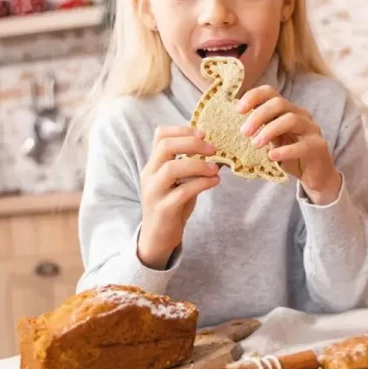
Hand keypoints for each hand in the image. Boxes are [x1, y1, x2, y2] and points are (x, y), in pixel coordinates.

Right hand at [138, 126, 219, 269]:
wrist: (158, 238)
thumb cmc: (172, 205)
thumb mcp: (180, 181)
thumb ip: (191, 165)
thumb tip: (217, 150)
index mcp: (153, 164)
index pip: (160, 135)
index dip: (182, 129)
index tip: (203, 134)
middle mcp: (150, 174)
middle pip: (165, 146)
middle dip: (191, 143)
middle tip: (212, 148)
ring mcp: (154, 192)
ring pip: (171, 168)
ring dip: (198, 165)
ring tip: (215, 168)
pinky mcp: (163, 209)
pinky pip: (182, 192)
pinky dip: (201, 183)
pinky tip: (214, 181)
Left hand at [237, 86, 341, 204]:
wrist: (315, 175)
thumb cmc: (289, 155)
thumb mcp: (271, 140)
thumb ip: (258, 130)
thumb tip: (230, 124)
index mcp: (287, 109)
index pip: (270, 92)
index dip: (253, 96)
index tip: (238, 110)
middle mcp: (300, 114)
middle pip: (279, 103)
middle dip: (258, 115)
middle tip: (244, 132)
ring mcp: (311, 129)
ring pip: (291, 119)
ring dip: (269, 130)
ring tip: (256, 144)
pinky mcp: (318, 146)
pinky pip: (302, 145)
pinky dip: (285, 150)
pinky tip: (272, 156)